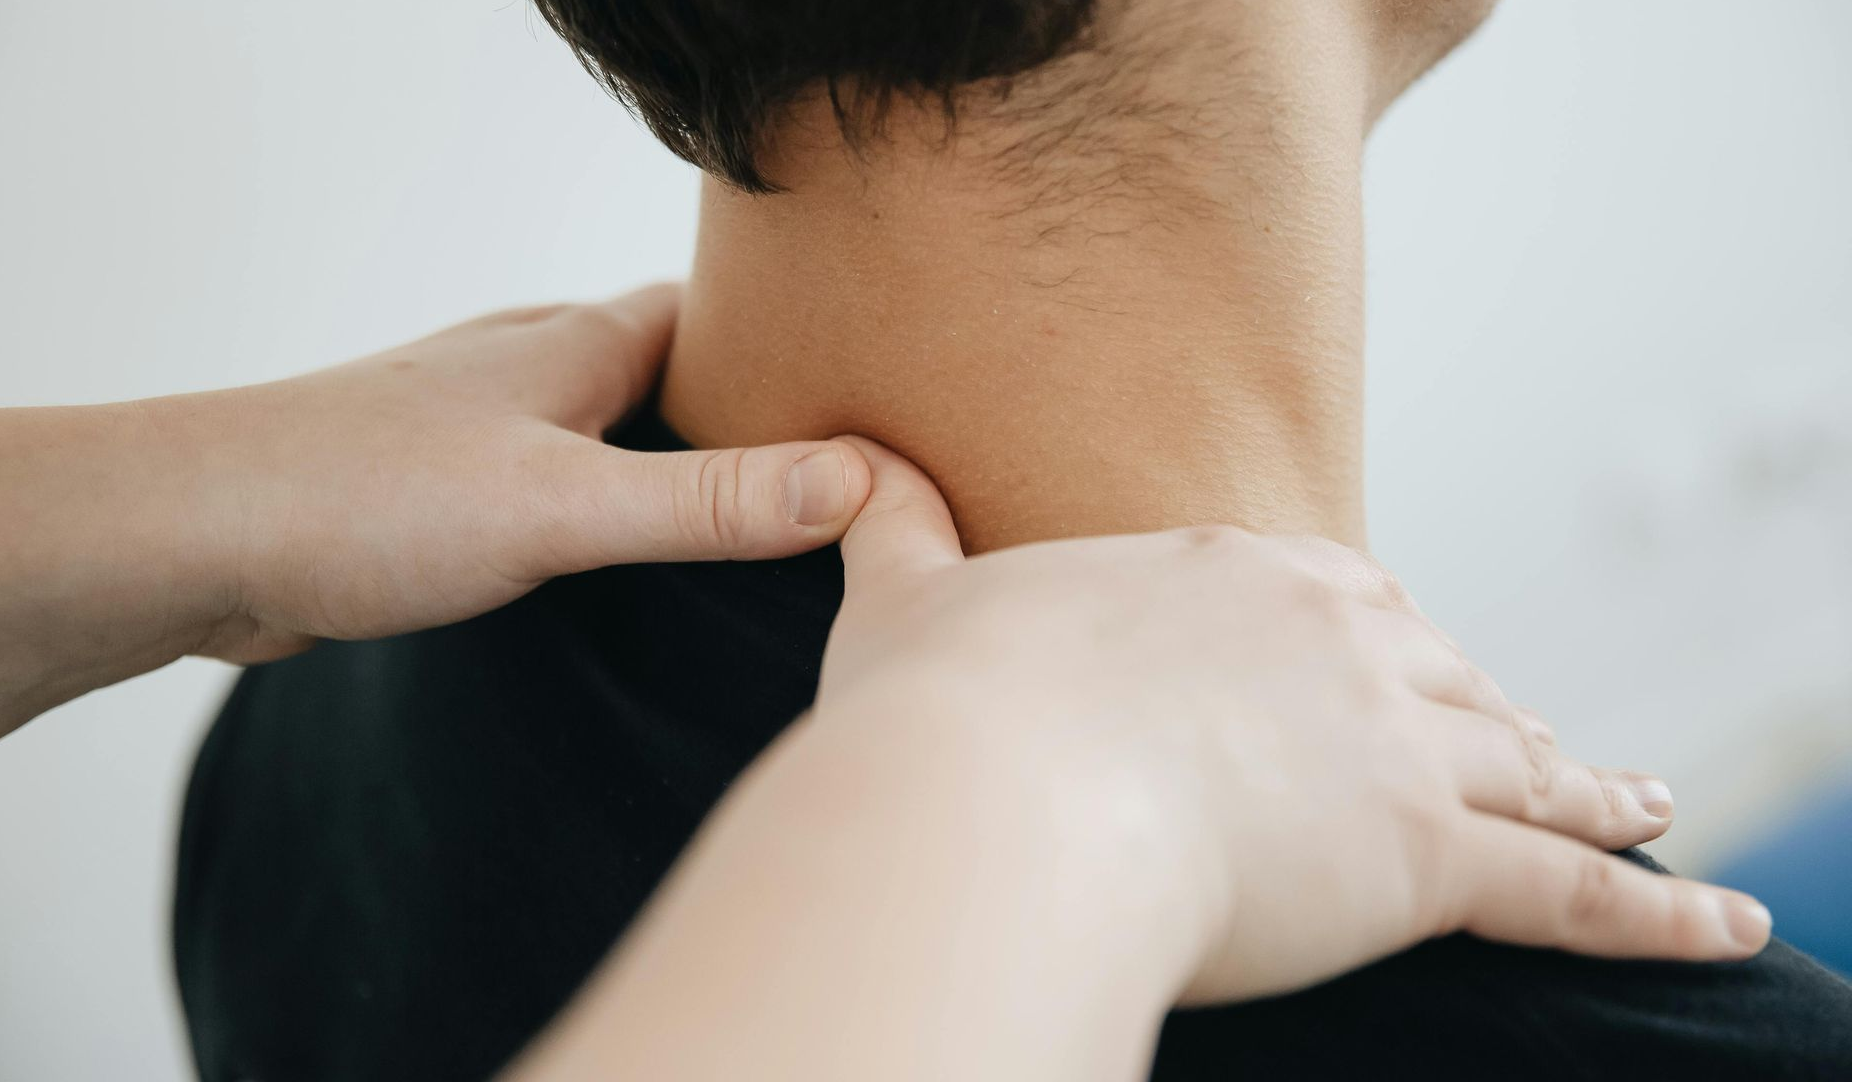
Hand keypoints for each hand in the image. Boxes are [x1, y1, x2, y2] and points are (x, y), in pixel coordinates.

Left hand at [181, 283, 869, 660]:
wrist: (189, 538)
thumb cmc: (362, 500)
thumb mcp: (564, 507)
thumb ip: (709, 501)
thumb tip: (859, 480)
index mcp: (575, 347)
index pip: (714, 320)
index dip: (787, 351)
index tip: (861, 400)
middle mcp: (529, 369)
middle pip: (663, 370)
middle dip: (733, 416)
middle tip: (815, 481)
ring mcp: (476, 425)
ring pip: (599, 430)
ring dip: (657, 467)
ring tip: (730, 530)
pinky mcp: (434, 488)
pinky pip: (543, 484)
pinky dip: (590, 512)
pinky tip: (603, 566)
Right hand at [819, 440, 1771, 1005]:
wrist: (994, 793)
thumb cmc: (946, 712)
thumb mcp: (907, 601)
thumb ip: (895, 534)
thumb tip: (844, 467)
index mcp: (1229, 577)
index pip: (1339, 602)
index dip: (1379, 642)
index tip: (1404, 669)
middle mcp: (1334, 639)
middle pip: (1447, 676)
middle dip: (1490, 712)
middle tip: (1536, 742)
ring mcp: (1392, 742)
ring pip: (1525, 767)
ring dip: (1594, 789)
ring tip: (1647, 805)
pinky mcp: (1422, 855)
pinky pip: (1571, 892)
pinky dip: (1656, 912)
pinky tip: (1727, 926)